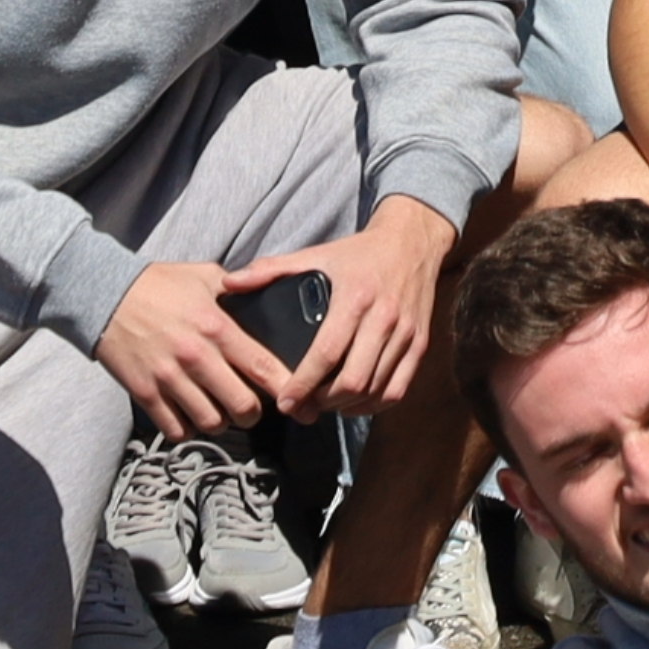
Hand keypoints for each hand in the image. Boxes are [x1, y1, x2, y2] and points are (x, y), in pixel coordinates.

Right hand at [98, 254, 298, 436]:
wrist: (103, 295)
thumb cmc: (157, 284)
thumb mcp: (204, 275)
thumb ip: (237, 289)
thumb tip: (266, 295)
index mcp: (217, 327)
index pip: (263, 367)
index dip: (287, 390)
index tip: (299, 403)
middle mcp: (196, 356)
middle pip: (242, 406)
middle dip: (254, 413)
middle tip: (252, 407)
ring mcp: (169, 378)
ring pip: (211, 423)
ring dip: (221, 422)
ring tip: (220, 411)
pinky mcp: (145, 393)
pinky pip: (176, 429)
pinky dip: (188, 429)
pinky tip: (190, 416)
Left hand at [248, 198, 456, 417]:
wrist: (412, 242)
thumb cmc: (358, 253)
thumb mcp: (316, 254)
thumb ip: (270, 270)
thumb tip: (228, 285)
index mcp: (355, 297)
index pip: (327, 352)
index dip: (303, 383)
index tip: (285, 401)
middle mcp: (383, 318)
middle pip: (353, 380)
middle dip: (323, 401)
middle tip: (302, 405)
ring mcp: (405, 334)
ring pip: (375, 390)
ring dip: (346, 406)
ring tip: (323, 404)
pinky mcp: (419, 344)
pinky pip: (397, 390)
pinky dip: (373, 404)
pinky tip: (353, 402)